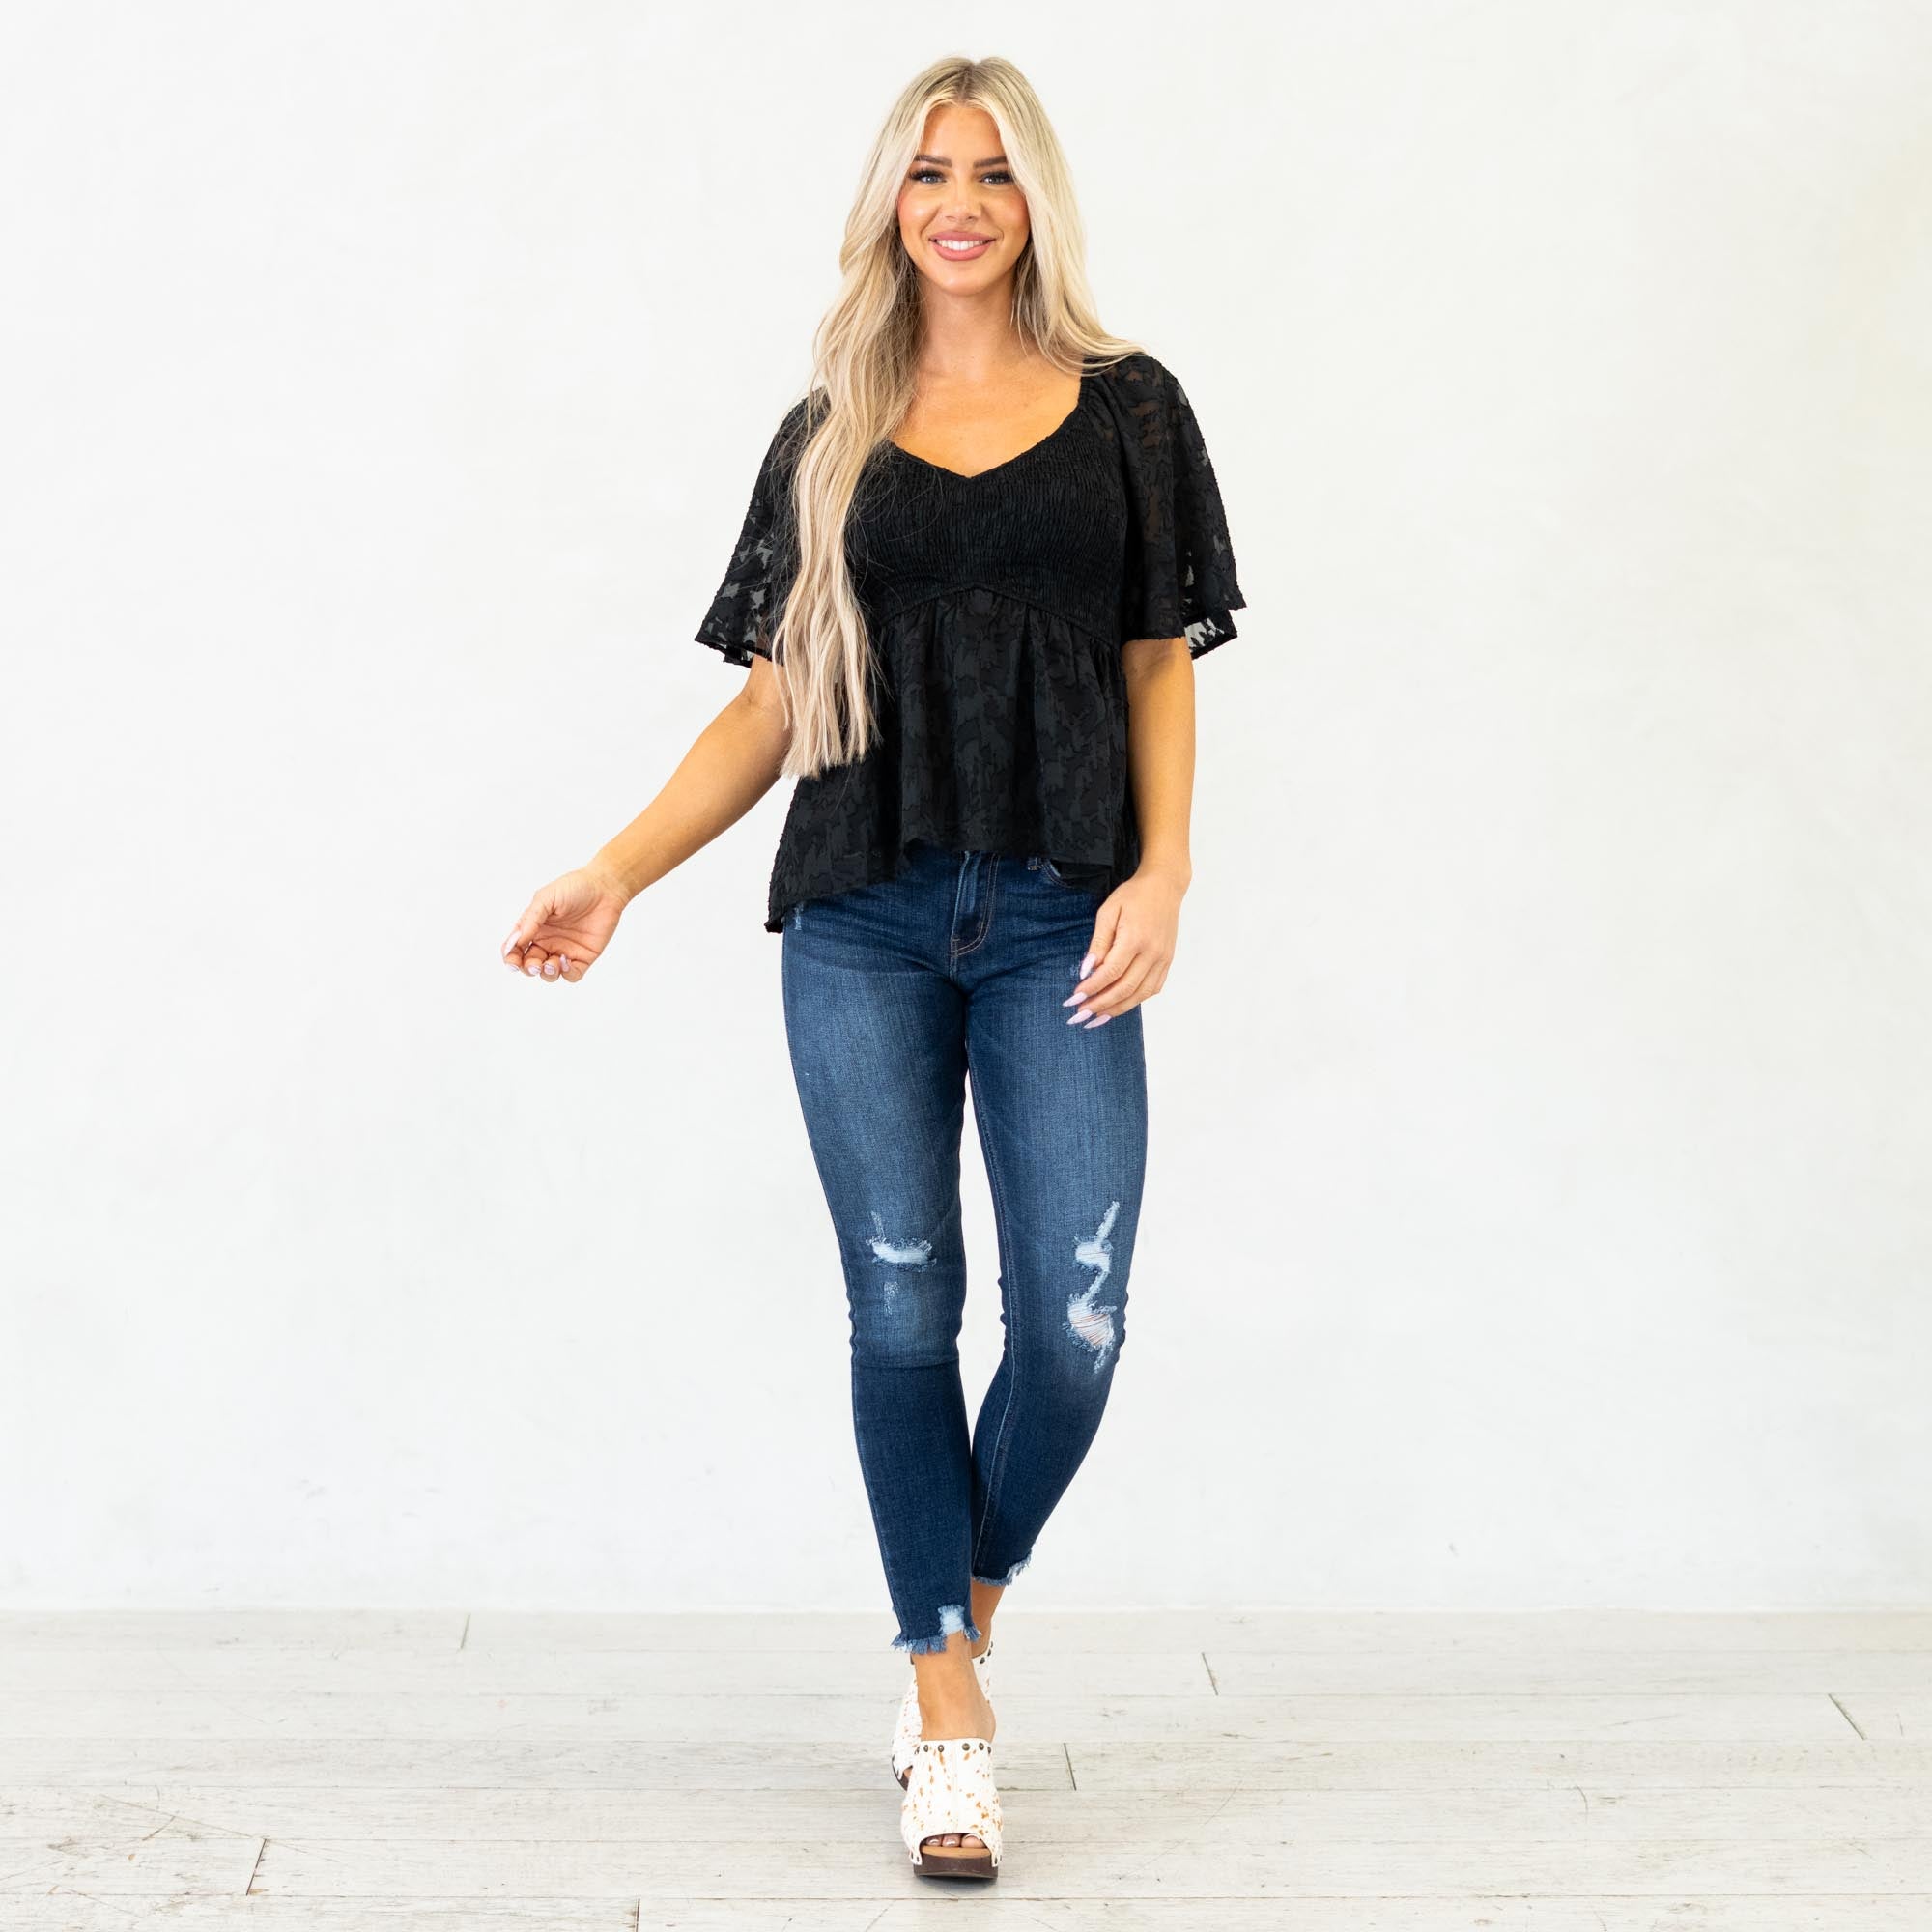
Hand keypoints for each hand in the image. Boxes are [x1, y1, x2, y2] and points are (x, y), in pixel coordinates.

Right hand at [501, 865, 628, 982]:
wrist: (605, 888)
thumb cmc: (574, 887)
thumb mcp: (546, 898)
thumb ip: (531, 918)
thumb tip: (516, 940)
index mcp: (533, 928)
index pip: (515, 949)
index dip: (510, 958)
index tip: (512, 962)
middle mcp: (547, 941)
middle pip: (529, 964)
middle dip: (528, 969)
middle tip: (535, 964)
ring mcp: (565, 950)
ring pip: (549, 973)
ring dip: (546, 974)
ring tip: (551, 964)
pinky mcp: (583, 956)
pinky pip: (573, 974)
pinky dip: (567, 974)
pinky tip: (566, 961)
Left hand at [1063, 863, 1186, 1026]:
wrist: (1165, 887)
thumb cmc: (1133, 896)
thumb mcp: (1108, 912)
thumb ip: (1098, 943)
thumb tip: (1087, 971)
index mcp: (1135, 938)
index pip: (1111, 972)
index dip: (1091, 988)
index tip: (1073, 998)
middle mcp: (1152, 953)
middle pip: (1124, 988)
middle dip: (1100, 1005)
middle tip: (1079, 1015)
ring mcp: (1163, 959)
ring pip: (1139, 994)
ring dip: (1116, 1009)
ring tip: (1095, 1019)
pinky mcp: (1168, 962)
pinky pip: (1152, 989)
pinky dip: (1134, 1001)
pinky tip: (1117, 1006)